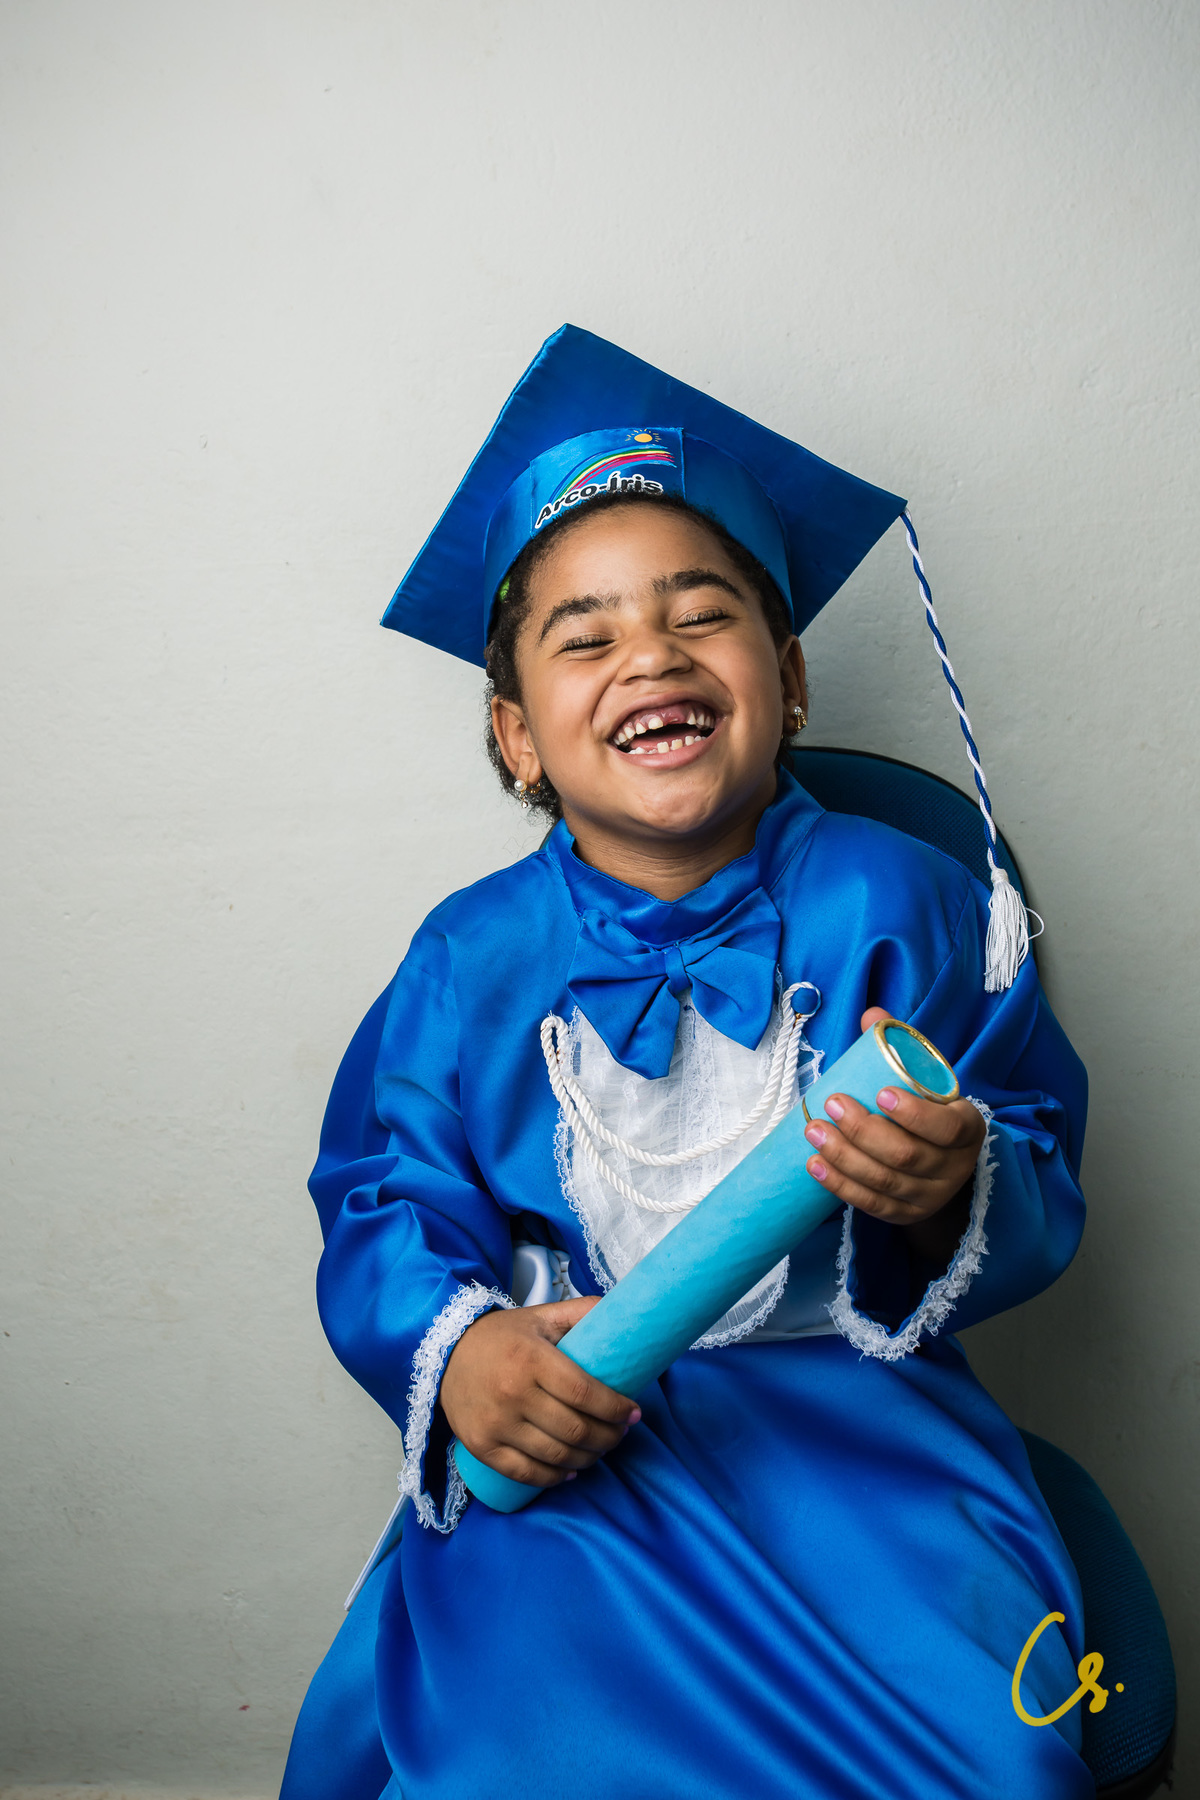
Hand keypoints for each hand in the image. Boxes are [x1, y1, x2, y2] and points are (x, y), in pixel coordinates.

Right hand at [439, 1297, 640, 1487]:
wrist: (445, 1352)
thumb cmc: (502, 1336)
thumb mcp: (541, 1316)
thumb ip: (581, 1312)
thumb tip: (622, 1314)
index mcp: (532, 1359)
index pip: (585, 1394)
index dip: (616, 1409)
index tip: (633, 1413)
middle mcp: (513, 1393)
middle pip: (575, 1430)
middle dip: (608, 1436)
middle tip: (620, 1432)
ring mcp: (495, 1424)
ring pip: (555, 1456)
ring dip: (587, 1458)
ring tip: (600, 1449)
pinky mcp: (482, 1447)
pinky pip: (526, 1473)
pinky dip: (554, 1477)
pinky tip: (570, 1470)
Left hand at [802, 1008, 984, 1259]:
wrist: (942, 1160)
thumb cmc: (929, 1110)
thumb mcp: (927, 1080)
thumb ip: (901, 1047)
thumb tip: (872, 1016)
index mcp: (967, 1128)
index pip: (946, 1127)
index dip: (914, 1114)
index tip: (879, 1093)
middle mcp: (953, 1167)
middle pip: (906, 1156)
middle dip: (863, 1131)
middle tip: (831, 1104)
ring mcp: (929, 1196)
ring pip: (884, 1181)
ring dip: (843, 1156)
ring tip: (813, 1131)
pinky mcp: (904, 1214)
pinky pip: (870, 1204)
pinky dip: (840, 1185)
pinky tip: (814, 1164)